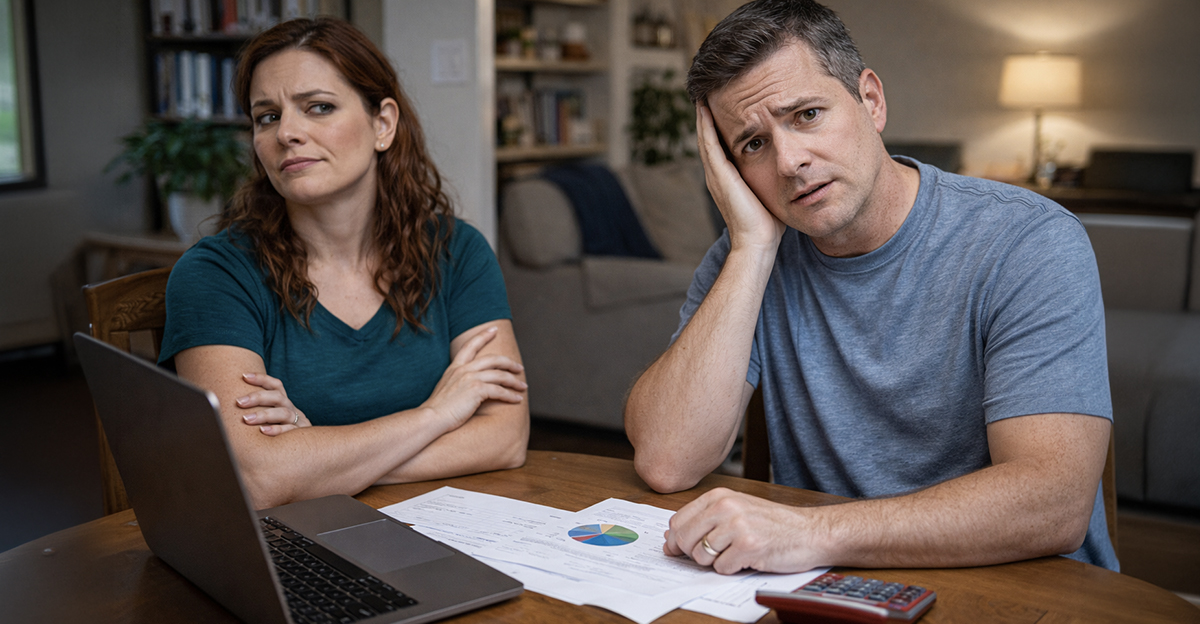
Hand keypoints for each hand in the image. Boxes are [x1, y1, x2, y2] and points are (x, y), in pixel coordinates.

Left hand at [237, 372, 310, 435]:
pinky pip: (290, 431)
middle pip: (277, 397)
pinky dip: (277, 430)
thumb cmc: (280, 433)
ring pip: (283, 413)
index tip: (244, 376)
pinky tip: (263, 431)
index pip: (276, 385)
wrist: (308, 449)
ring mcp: (298, 422)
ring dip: (264, 415)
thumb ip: (258, 411)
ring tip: (246, 419)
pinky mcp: (301, 435)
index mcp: (284, 403)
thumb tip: (231, 404)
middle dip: (257, 397)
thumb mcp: (273, 419)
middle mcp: (291, 409)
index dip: (261, 379)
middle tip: (239, 402)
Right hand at [420, 326, 526, 430]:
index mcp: (455, 367)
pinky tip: (517, 399)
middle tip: (519, 367)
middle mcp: (463, 369)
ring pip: (500, 375)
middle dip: (509, 363)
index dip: (483, 336)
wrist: (431, 417)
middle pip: (493, 359)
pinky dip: (511, 395)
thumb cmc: (438, 408)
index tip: (494, 329)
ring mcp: (470, 378)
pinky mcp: (477, 390)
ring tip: (523, 386)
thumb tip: (467, 384)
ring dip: (514, 381)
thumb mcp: (445, 387)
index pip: (470, 346)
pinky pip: (500, 391)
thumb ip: (456, 381)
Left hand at [663, 487, 820, 574]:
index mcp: (719, 496)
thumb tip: (670, 540)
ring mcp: (737, 526)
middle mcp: (725, 506)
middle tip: (714, 553)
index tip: (681, 548)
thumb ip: (704, 520)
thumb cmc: (773, 523)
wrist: (809, 531)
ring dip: (715, 561)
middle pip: (684, 539)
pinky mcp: (748, 547)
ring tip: (735, 552)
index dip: (676, 540)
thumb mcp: (736, 510)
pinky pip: (721, 568)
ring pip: (701, 556)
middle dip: (694, 553)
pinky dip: (732, 569)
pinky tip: (747, 558)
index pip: (678, 521)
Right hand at [696, 104, 785, 252]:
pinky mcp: (719, 174)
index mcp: (728, 178)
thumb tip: (790, 171)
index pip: (721, 146)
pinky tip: (704, 108)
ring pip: (705, 137)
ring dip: (703, 116)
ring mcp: (716, 174)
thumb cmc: (768, 224)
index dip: (720, 127)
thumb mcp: (770, 193)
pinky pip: (709, 143)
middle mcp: (717, 175)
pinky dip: (705, 125)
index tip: (724, 107)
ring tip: (703, 95)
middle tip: (706, 94)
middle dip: (708, 117)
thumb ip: (773, 179)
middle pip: (709, 138)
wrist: (757, 242)